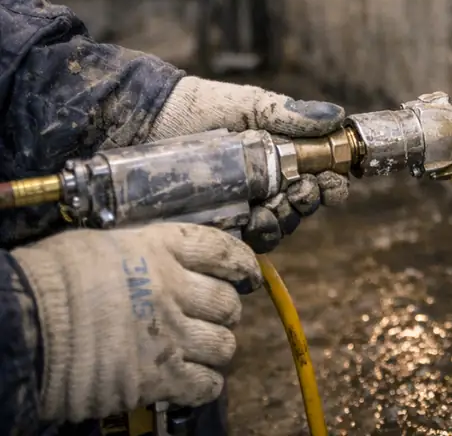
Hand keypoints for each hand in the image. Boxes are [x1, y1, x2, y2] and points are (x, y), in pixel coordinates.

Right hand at [12, 223, 261, 422]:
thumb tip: (149, 261)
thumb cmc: (49, 280)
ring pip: (223, 344)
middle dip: (223, 311)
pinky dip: (205, 384)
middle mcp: (174, 289)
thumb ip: (137, 254)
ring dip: (215, 349)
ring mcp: (170, 334)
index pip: (221, 250)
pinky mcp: (158, 376)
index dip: (242, 262)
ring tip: (198, 351)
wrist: (24, 324)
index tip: (247, 272)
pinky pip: (205, 383)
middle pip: (227, 302)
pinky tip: (193, 381)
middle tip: (209, 317)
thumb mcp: (100, 247)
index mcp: (160, 250)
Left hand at [146, 77, 350, 251]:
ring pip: (273, 229)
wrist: (142, 120)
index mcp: (275, 160)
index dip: (328, 186)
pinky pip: (237, 246)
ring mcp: (234, 210)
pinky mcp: (208, 227)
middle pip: (298, 209)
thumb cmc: (195, 107)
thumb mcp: (246, 105)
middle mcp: (260, 188)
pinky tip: (248, 225)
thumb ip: (286, 112)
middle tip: (300, 192)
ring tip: (270, 210)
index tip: (332, 184)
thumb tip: (335, 116)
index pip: (313, 180)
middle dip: (306, 204)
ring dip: (281, 223)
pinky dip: (250, 239)